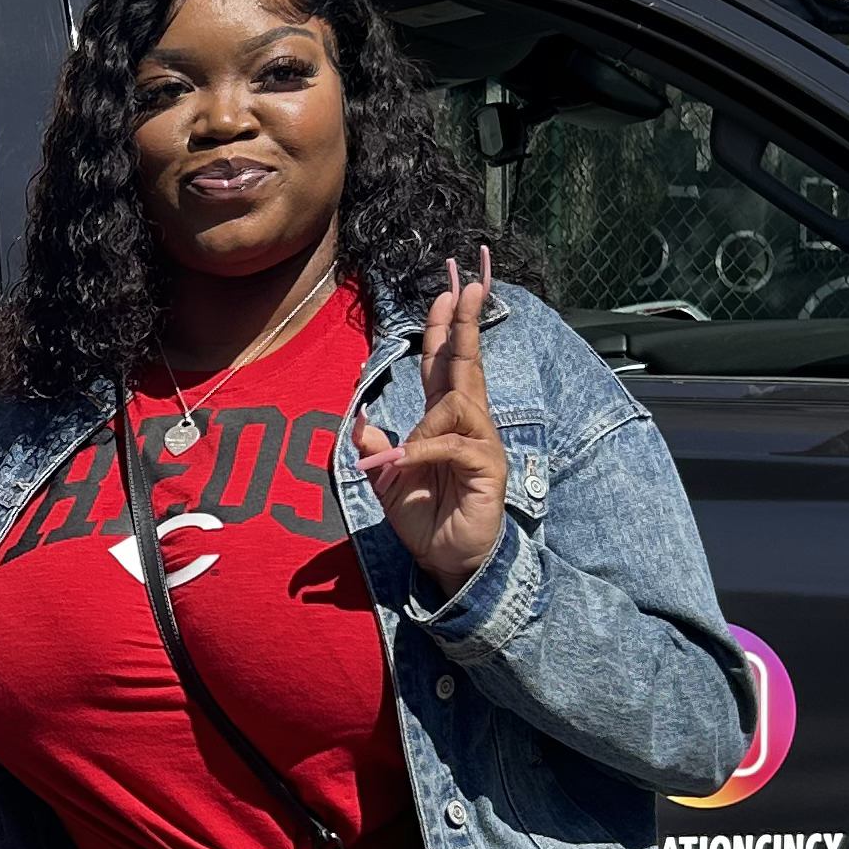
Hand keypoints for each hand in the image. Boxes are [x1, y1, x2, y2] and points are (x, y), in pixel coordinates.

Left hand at [356, 247, 509, 598]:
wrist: (446, 562)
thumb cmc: (423, 519)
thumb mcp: (385, 477)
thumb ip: (374, 444)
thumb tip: (360, 417)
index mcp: (444, 422)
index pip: (445, 365)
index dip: (446, 329)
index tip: (448, 292)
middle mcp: (468, 425)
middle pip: (467, 365)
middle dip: (466, 324)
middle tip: (467, 286)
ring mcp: (482, 445)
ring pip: (457, 405)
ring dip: (426, 423)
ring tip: (403, 456)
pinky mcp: (488, 469)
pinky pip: (455, 445)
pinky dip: (426, 450)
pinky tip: (406, 462)